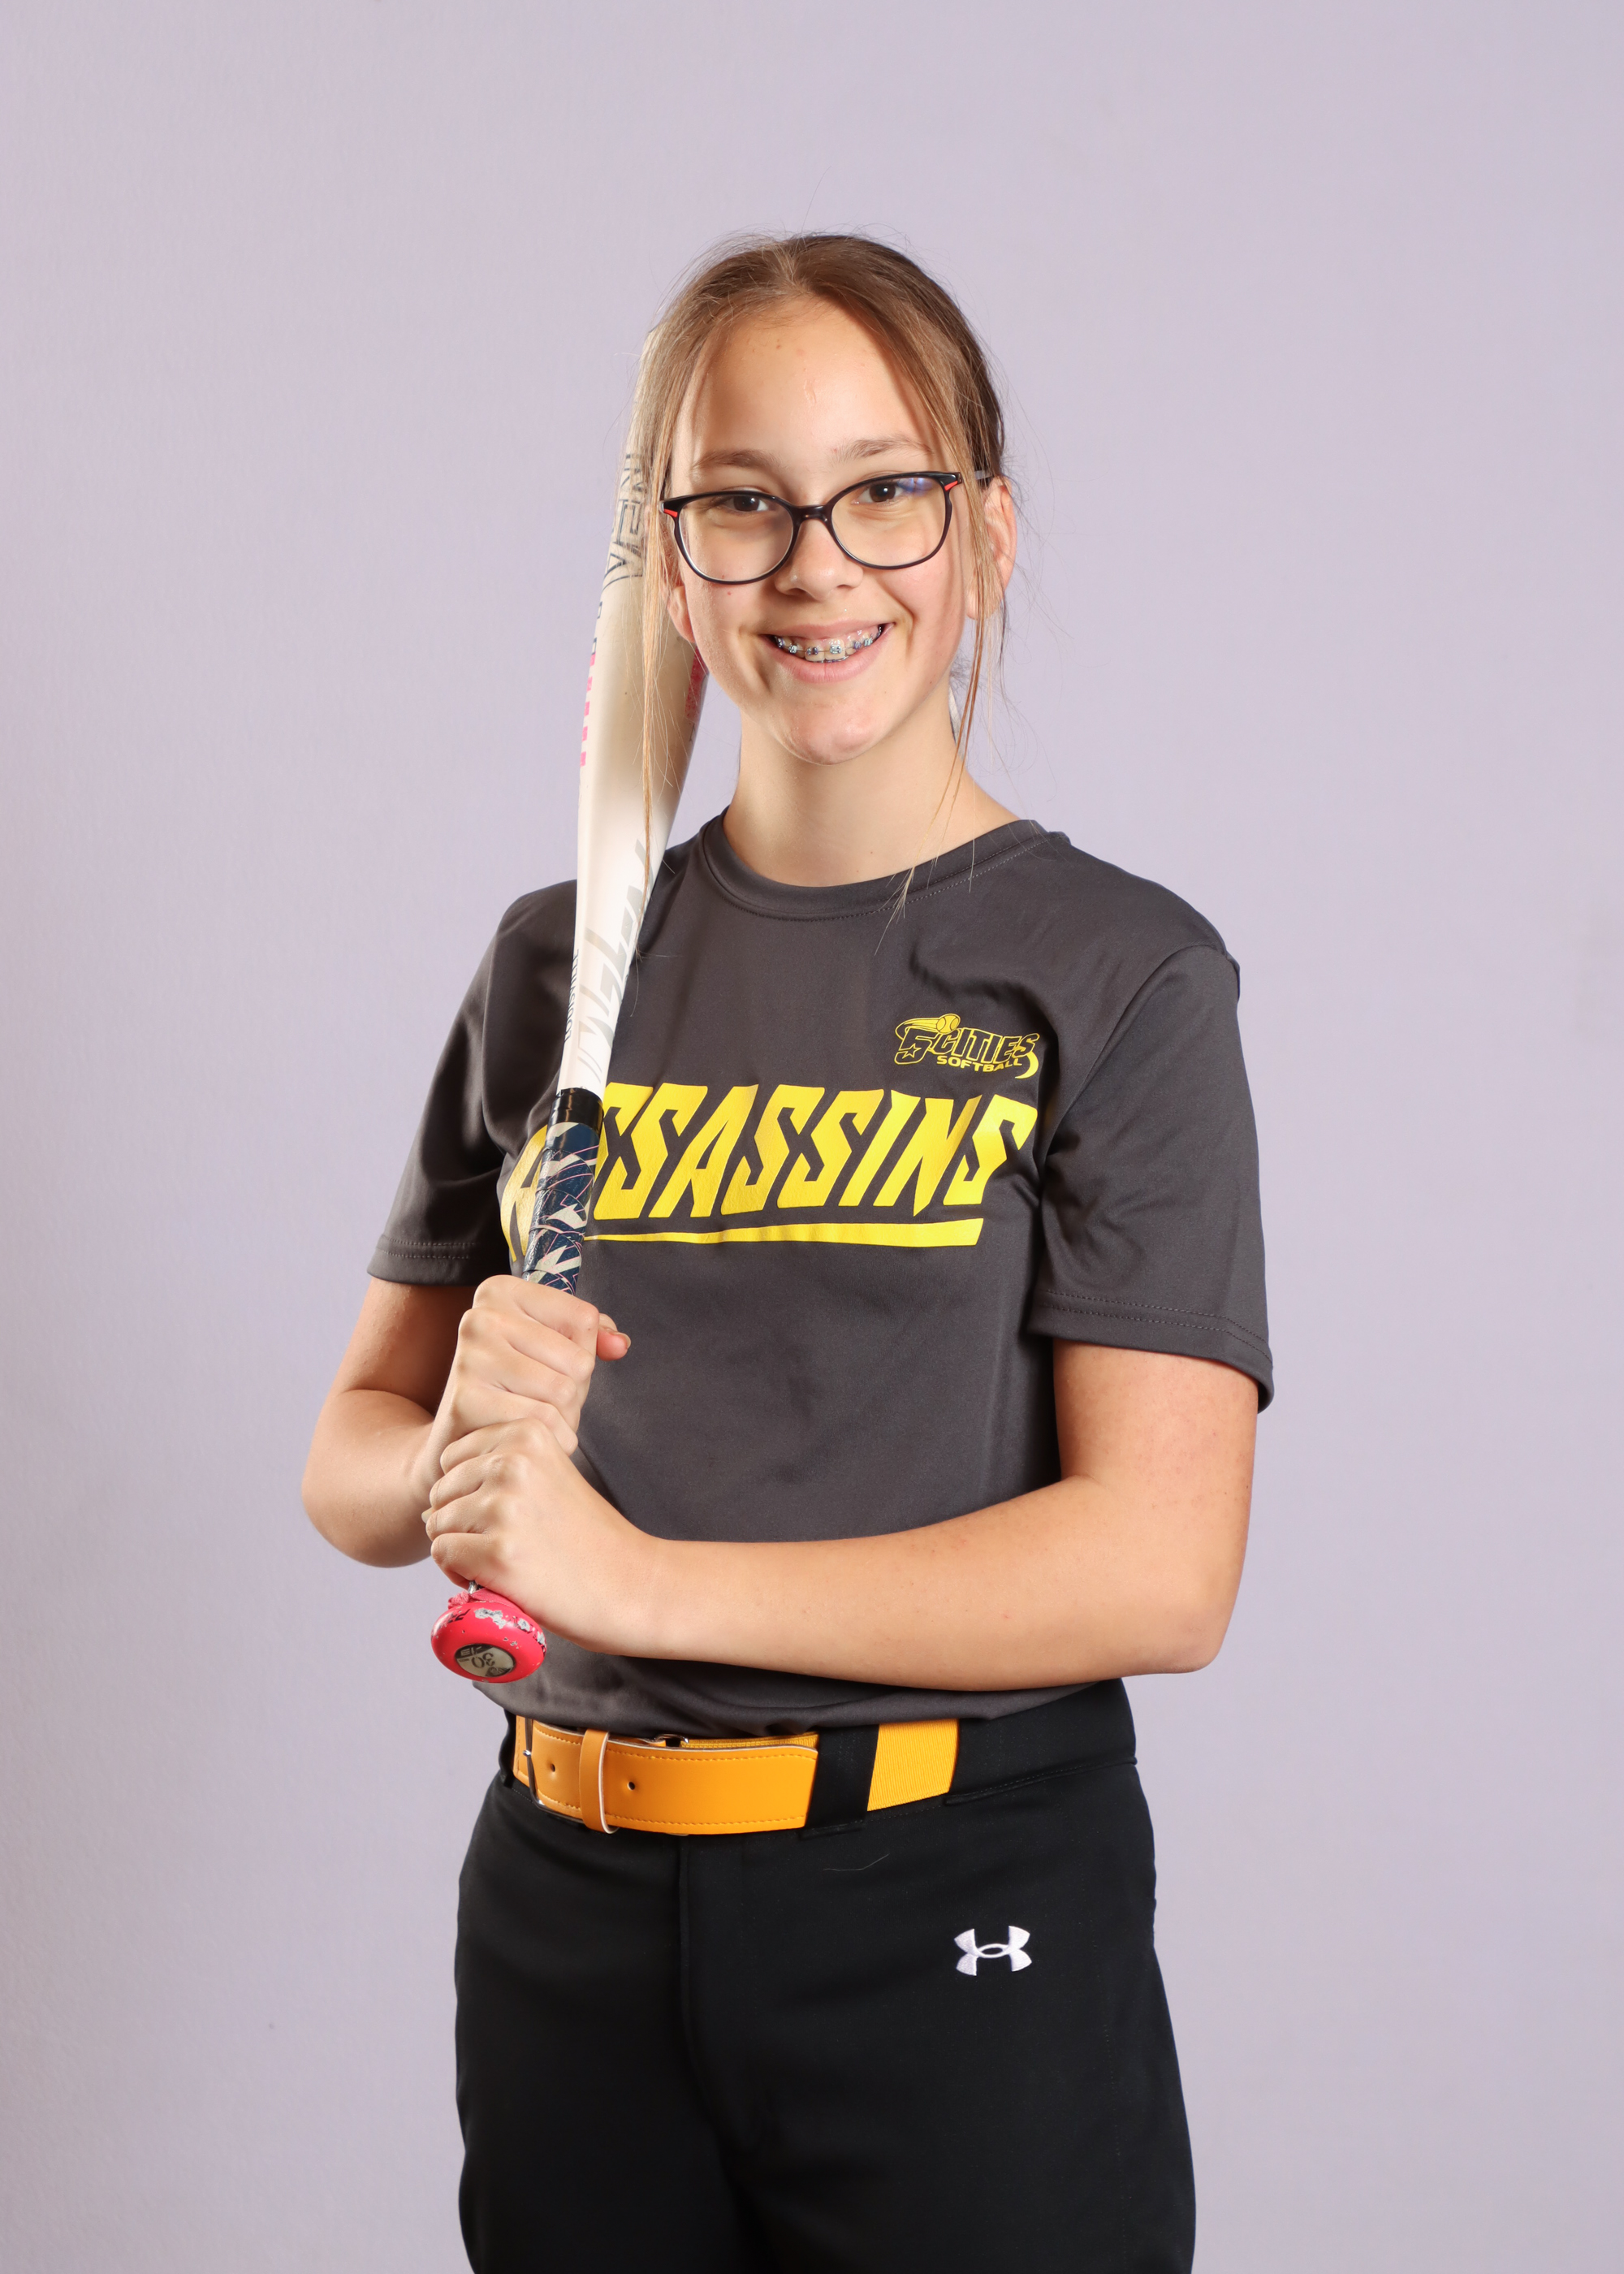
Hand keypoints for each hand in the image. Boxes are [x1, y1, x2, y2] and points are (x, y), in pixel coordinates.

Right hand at [409, 1277, 628, 1507]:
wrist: (463, 1437)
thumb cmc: (516, 1387)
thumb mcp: (555, 1351)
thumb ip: (592, 1337)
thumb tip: (620, 1345)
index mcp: (500, 1291)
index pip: (583, 1317)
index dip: (582, 1352)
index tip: (551, 1363)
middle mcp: (479, 1317)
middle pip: (577, 1360)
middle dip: (574, 1392)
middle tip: (543, 1400)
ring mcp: (470, 1358)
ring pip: (563, 1392)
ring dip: (563, 1418)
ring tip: (536, 1417)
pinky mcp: (466, 1400)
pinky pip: (541, 1421)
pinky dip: (548, 1438)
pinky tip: (524, 1435)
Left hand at [424, 1414, 660, 1653]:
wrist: (631, 1584)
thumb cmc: (588, 1538)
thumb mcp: (551, 1476)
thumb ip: (499, 1470)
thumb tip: (429, 1505)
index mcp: (528, 1433)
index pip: (452, 1457)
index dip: (469, 1491)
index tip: (507, 1512)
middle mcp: (513, 1462)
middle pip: (440, 1490)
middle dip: (460, 1521)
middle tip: (506, 1542)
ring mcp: (505, 1507)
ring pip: (436, 1523)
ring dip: (459, 1548)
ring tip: (504, 1560)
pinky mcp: (498, 1552)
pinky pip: (442, 1555)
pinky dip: (459, 1572)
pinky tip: (498, 1578)